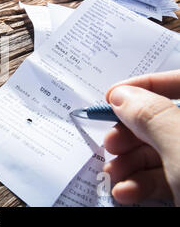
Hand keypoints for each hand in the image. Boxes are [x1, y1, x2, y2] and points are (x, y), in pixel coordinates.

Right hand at [103, 69, 179, 205]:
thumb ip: (152, 115)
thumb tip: (123, 96)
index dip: (148, 84)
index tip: (114, 96)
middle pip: (166, 119)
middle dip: (131, 133)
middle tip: (110, 143)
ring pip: (162, 152)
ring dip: (130, 163)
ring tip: (113, 175)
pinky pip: (165, 178)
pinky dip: (140, 184)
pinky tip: (126, 193)